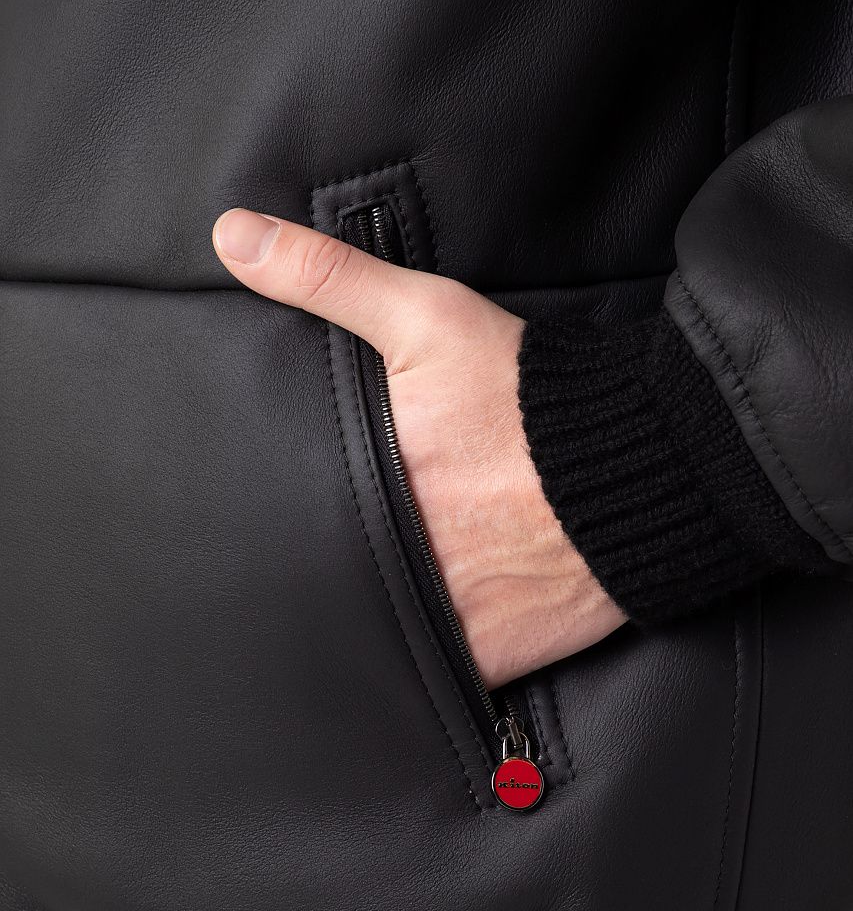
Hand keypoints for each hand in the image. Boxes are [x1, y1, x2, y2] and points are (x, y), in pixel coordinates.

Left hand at [212, 209, 624, 686]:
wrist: (645, 463)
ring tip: (351, 600)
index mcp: (366, 481)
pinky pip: (426, 673)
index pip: (279, 514)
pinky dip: (413, 662)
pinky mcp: (482, 657)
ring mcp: (438, 617)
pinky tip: (411, 636)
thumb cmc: (530, 394)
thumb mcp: (427, 318)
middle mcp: (393, 557)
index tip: (247, 517)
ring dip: (358, 618)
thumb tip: (231, 237)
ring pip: (365, 633)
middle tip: (302, 558)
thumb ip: (327, 277)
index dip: (261, 517)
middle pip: (318, 577)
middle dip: (308, 567)